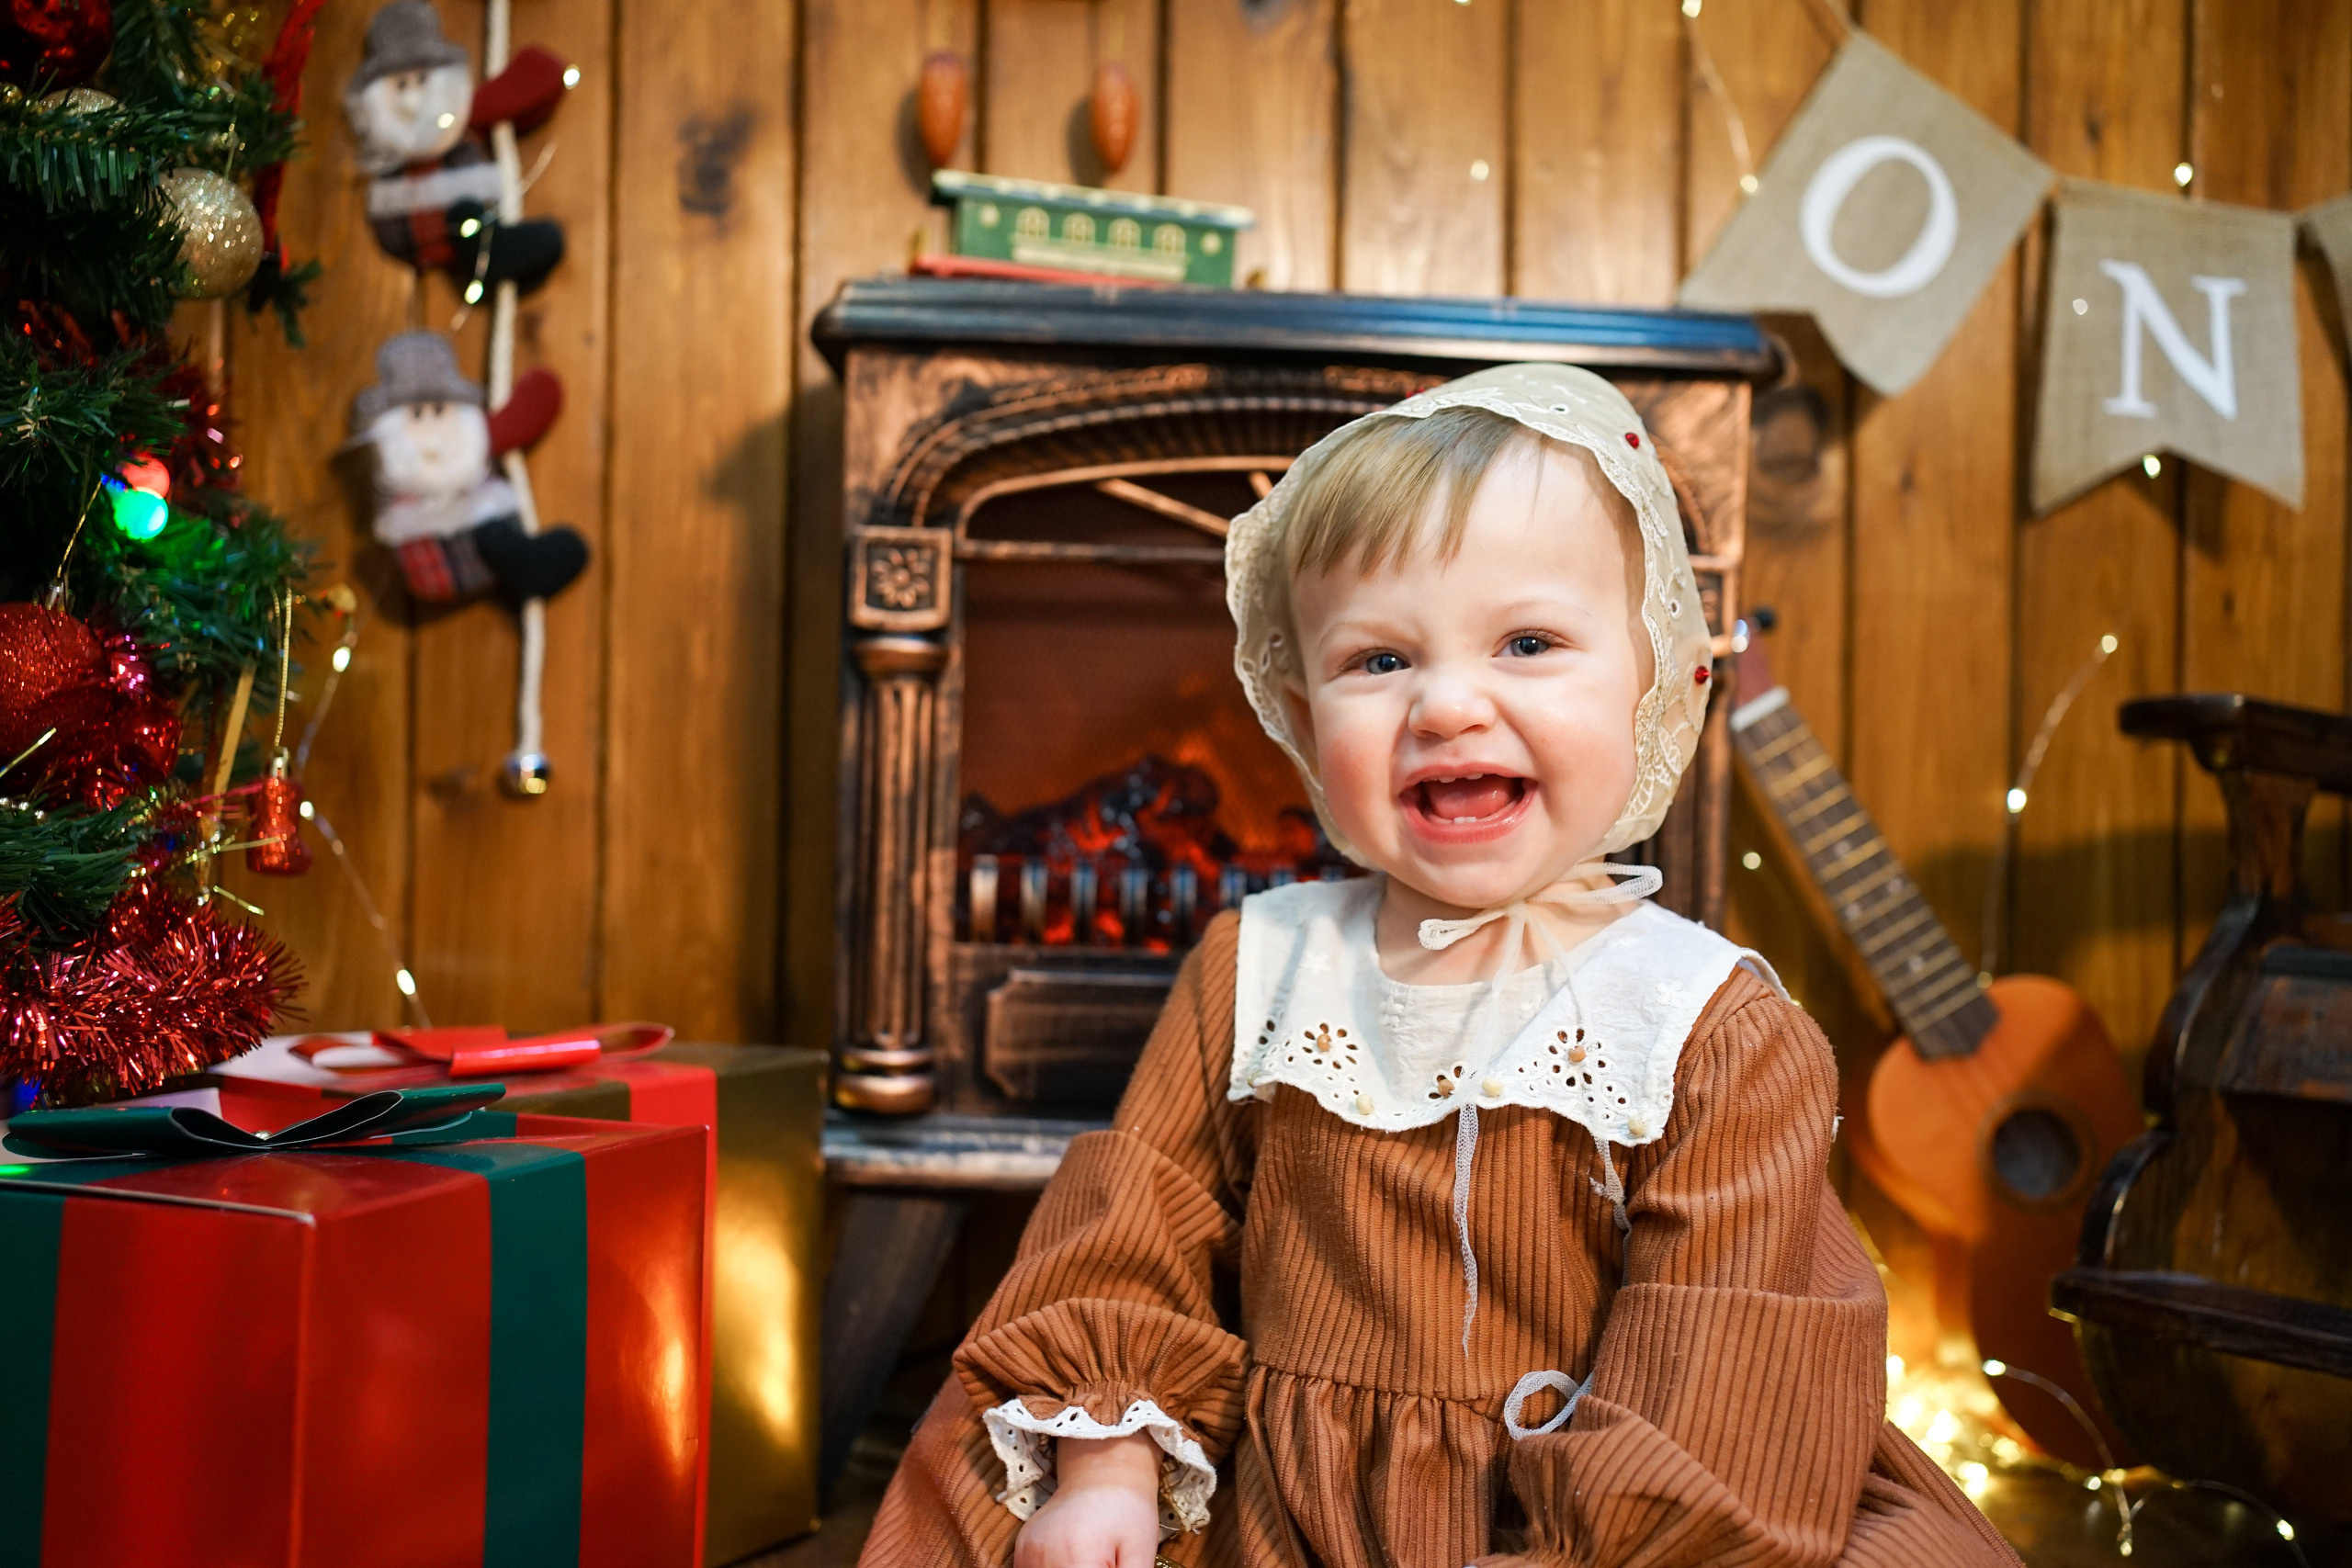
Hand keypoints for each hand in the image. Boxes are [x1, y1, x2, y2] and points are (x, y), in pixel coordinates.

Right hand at [1013, 1431, 1162, 1567]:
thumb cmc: (1128, 1510)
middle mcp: (1043, 1556)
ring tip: (1090, 1559)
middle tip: (1104, 1560)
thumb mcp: (1140, 1554)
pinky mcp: (1022, 1549)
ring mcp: (1027, 1552)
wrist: (1102, 1467)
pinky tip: (1073, 1563)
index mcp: (1076, 1558)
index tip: (1111, 1567)